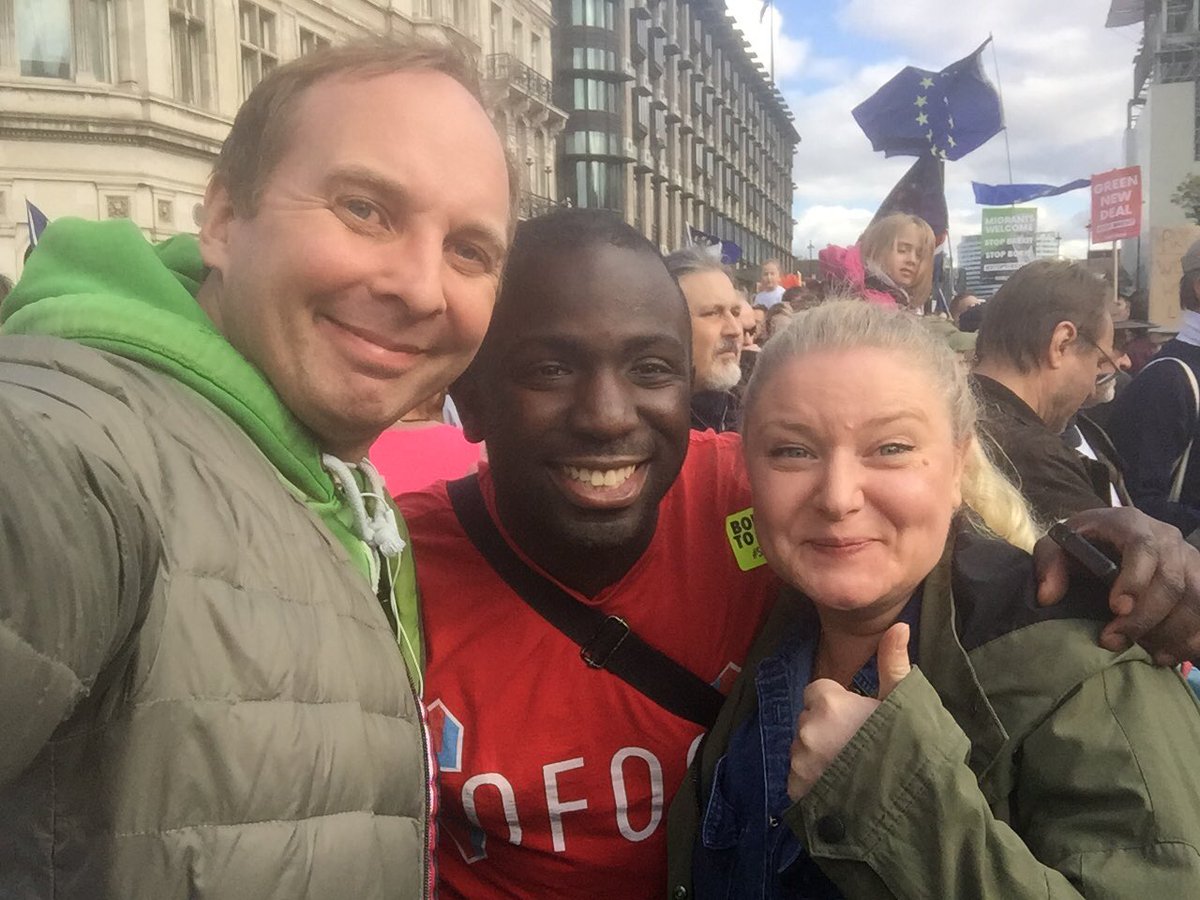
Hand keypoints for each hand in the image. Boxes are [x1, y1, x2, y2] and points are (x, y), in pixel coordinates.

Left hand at [787, 623, 910, 802]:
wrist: (906, 807)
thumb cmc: (907, 748)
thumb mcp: (903, 703)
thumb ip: (893, 663)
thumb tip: (899, 625)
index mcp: (827, 701)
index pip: (817, 692)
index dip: (837, 705)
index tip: (858, 722)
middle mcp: (806, 727)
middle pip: (809, 720)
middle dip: (826, 730)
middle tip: (856, 749)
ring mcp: (799, 760)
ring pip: (802, 749)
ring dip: (817, 756)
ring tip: (849, 772)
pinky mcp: (795, 789)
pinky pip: (798, 778)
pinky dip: (812, 783)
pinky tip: (838, 790)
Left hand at [1034, 507, 1199, 664]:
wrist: (1110, 538)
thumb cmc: (1082, 543)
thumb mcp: (1057, 545)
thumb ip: (1048, 565)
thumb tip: (1047, 597)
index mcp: (1131, 524)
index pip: (1143, 549)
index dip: (1135, 581)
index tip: (1116, 609)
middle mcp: (1167, 539)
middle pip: (1171, 583)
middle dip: (1145, 619)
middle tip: (1113, 641)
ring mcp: (1189, 560)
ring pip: (1195, 601)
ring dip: (1172, 633)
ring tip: (1144, 652)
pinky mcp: (1199, 581)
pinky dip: (1191, 639)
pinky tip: (1166, 654)